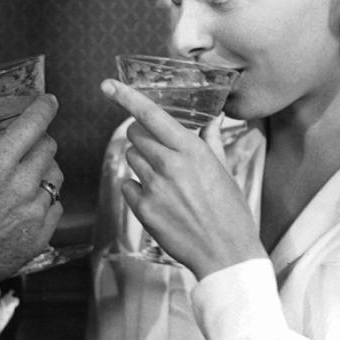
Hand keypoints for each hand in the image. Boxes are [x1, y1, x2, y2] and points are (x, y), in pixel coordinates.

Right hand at [0, 94, 63, 325]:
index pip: (33, 124)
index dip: (44, 108)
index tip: (48, 102)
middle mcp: (21, 185)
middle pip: (48, 148)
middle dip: (39, 140)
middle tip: (26, 145)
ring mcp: (34, 212)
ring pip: (56, 177)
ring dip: (44, 170)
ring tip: (27, 176)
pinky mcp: (40, 236)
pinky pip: (56, 207)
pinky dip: (46, 201)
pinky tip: (27, 205)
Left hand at [101, 79, 263, 278]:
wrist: (226, 254)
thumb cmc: (231, 213)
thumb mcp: (226, 172)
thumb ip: (211, 142)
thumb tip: (211, 120)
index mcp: (192, 151)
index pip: (152, 115)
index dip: (126, 97)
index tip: (108, 85)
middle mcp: (170, 164)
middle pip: (135, 135)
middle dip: (141, 136)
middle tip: (157, 149)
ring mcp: (154, 187)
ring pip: (130, 158)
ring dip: (141, 161)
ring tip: (163, 179)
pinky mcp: (143, 209)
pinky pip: (127, 185)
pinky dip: (136, 187)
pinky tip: (156, 197)